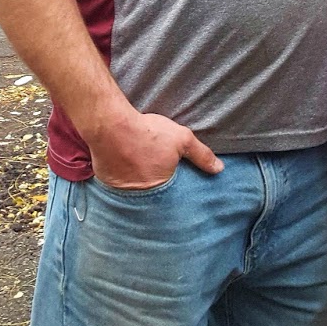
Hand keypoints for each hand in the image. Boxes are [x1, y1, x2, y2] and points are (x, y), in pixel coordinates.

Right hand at [87, 107, 223, 189]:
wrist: (111, 126)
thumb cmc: (148, 133)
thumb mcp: (182, 139)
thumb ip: (202, 155)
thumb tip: (220, 169)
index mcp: (160, 188)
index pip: (171, 199)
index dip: (174, 192)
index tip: (176, 188)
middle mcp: (140, 195)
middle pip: (152, 196)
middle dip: (155, 191)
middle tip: (156, 179)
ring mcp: (121, 191)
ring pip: (133, 192)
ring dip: (137, 185)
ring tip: (141, 173)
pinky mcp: (106, 182)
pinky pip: (117, 185)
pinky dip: (121, 178)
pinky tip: (124, 167)